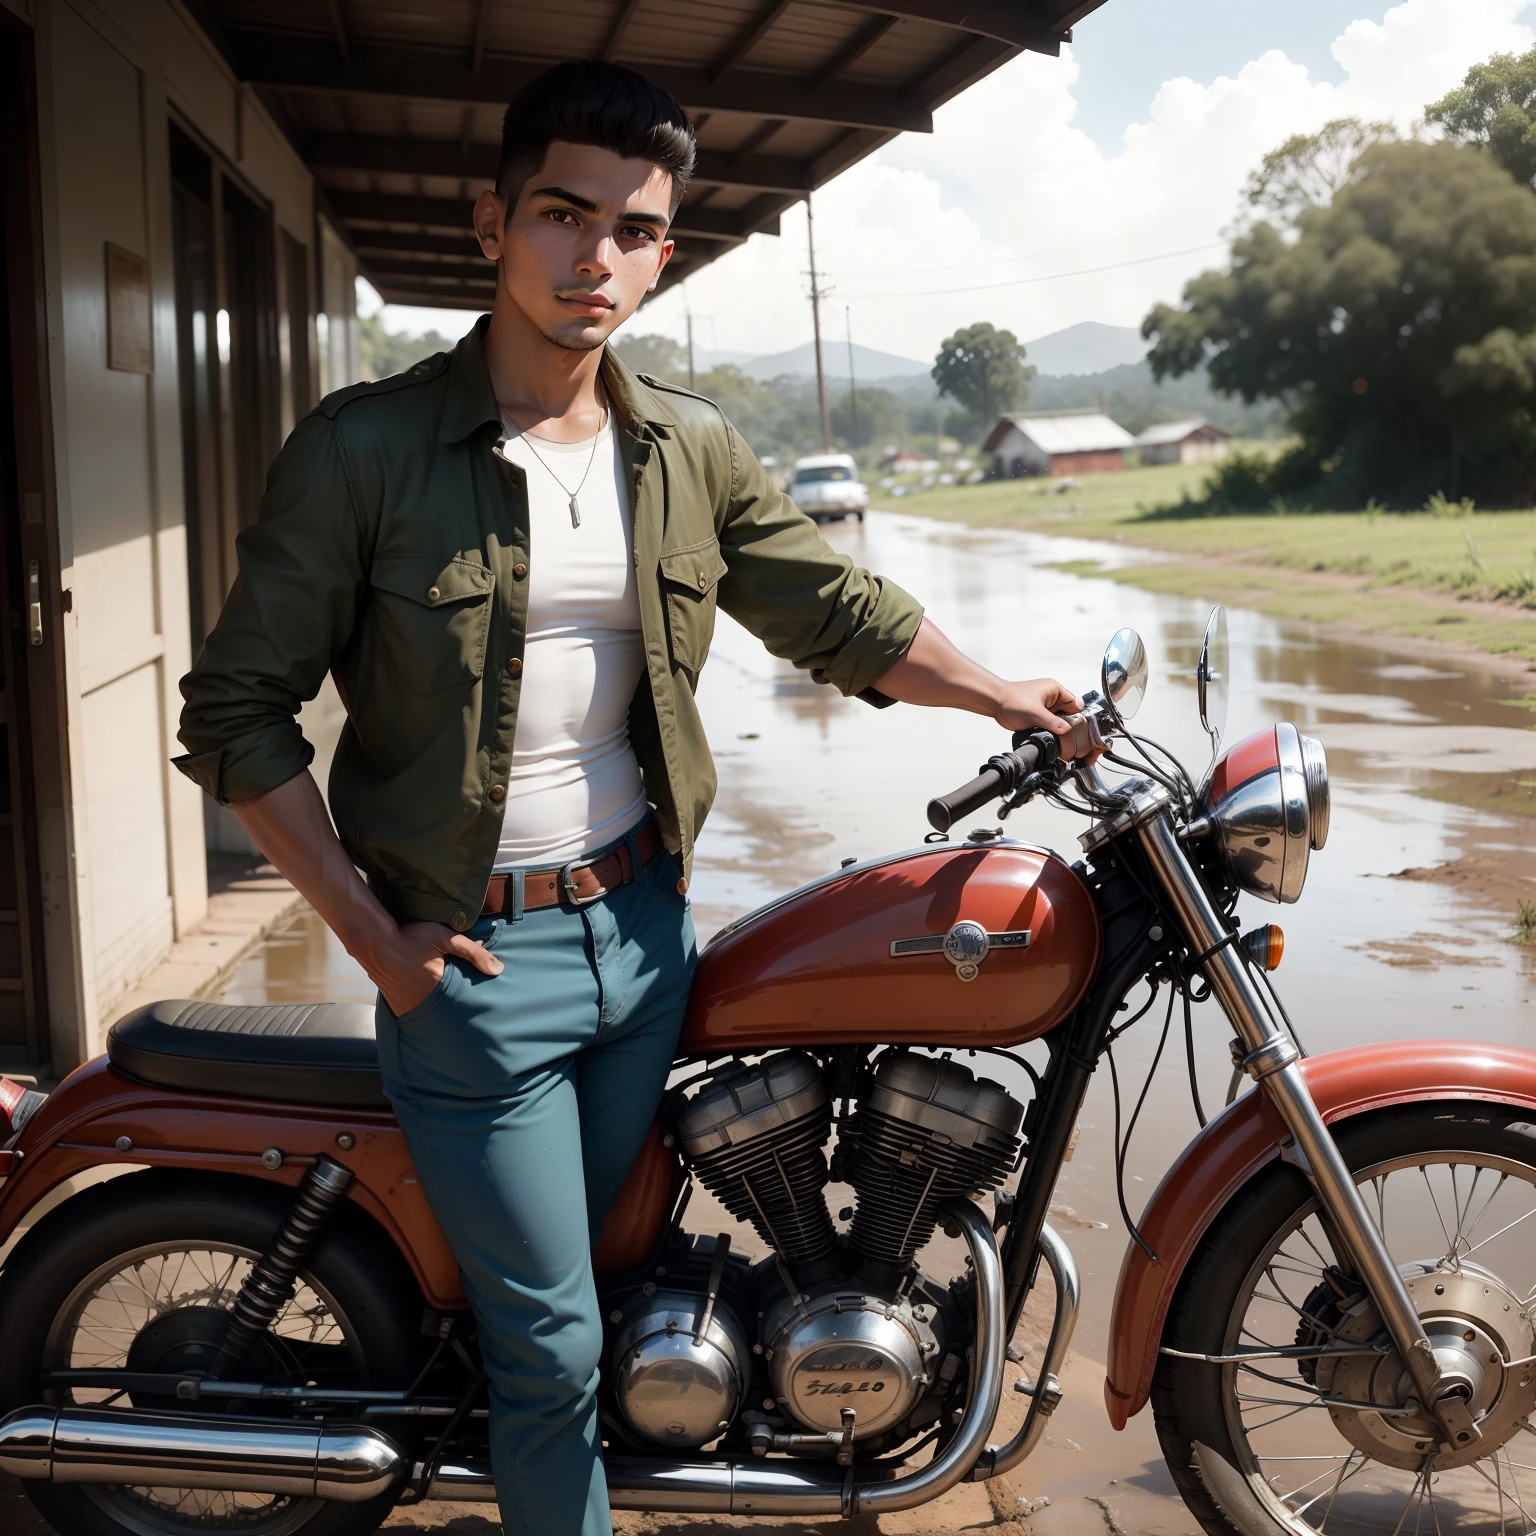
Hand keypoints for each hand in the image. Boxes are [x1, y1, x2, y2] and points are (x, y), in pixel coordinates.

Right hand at [367, 921, 502, 1017]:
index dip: (473, 998)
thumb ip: (473, 953)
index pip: (464, 1000)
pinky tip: (427, 997)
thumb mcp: (445, 938)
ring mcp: (408, 1006)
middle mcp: (423, 1002)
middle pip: (449, 1009)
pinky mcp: (396, 1005)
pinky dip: (424, 1005)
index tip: (483, 998)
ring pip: (432, 1011)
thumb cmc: (411, 937)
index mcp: (439, 988)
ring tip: (449, 1001)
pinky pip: (416, 1010)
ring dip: (440, 1007)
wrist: (373, 941)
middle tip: (469, 1004)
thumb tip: (498, 970)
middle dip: (459, 1006)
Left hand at [991, 678, 1094, 760]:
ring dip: (1058, 729)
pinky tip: (1050, 738)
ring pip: (1059, 721)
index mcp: (1055, 690)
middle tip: (1068, 737)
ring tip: (1058, 738)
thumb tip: (1068, 730)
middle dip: (1068, 725)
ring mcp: (1045, 707)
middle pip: (1069, 713)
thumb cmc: (1011, 699)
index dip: (1078, 716)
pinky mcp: (1038, 716)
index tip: (1078, 729)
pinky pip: (1050, 725)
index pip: (1075, 703)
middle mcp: (1051, 698)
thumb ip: (1054, 723)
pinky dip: (1050, 732)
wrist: (994, 703)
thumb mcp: (1036, 713)